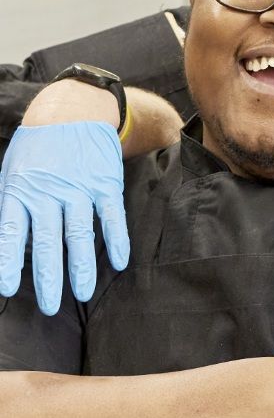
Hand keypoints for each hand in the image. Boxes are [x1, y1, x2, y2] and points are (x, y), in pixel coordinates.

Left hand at [0, 121, 127, 314]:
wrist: (73, 111)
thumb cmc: (38, 147)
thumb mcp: (13, 171)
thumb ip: (13, 204)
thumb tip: (8, 243)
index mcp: (21, 190)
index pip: (13, 233)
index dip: (10, 262)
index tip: (7, 289)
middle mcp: (50, 192)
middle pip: (50, 243)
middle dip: (49, 278)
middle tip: (49, 307)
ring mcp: (80, 189)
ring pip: (81, 236)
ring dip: (83, 268)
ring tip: (83, 293)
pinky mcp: (106, 185)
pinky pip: (113, 218)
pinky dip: (117, 241)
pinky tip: (119, 263)